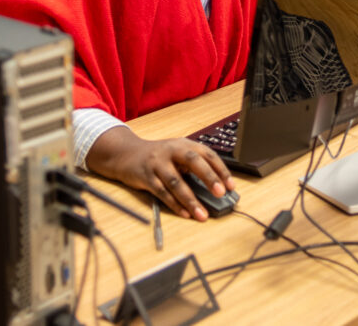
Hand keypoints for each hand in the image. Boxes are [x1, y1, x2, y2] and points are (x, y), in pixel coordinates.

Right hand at [85, 127, 235, 220]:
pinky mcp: (145, 176)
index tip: (231, 186)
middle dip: (208, 177)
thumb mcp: (177, 154)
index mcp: (184, 144)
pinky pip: (161, 192)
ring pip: (176, 182)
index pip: (207, 154)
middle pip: (193, 162)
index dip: (221, 170)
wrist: (125, 153)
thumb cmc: (158, 156)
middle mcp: (171, 150)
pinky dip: (174, 204)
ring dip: (190, 200)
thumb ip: (194, 166)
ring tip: (202, 214)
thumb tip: (216, 188)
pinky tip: (184, 213)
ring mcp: (157, 163)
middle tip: (220, 193)